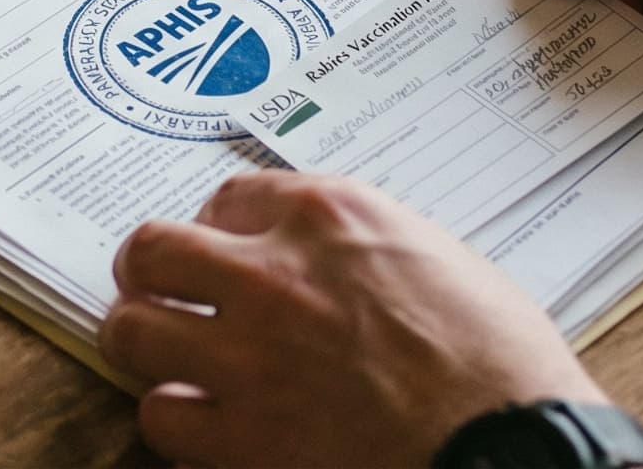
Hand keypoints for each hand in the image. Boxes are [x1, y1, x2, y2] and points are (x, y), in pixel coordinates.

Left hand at [99, 171, 601, 468]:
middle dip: (151, 273)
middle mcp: (273, 273)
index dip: (221, 229)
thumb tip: (329, 263)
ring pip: (132, 329)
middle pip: (152, 250)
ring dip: (149, 343)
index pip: (227, 197)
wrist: (510, 445)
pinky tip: (206, 422)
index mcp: (328, 216)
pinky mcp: (242, 435)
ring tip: (169, 357)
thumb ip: (360, 248)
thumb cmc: (500, 362)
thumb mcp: (437, 258)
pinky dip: (177, 419)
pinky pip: (160, 414)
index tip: (226, 251)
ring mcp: (248, 355)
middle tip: (163, 294)